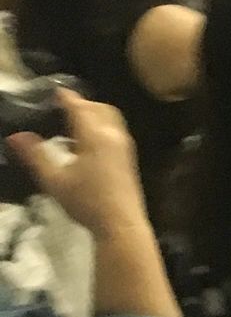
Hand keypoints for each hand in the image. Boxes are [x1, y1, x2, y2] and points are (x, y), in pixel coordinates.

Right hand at [6, 90, 148, 239]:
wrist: (121, 224)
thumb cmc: (86, 202)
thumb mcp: (55, 180)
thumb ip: (35, 156)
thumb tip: (15, 136)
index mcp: (95, 136)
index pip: (79, 107)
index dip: (65, 97)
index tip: (53, 91)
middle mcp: (113, 135)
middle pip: (98, 108)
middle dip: (81, 103)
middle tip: (61, 109)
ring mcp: (124, 146)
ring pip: (110, 118)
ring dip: (93, 114)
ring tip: (71, 124)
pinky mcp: (128, 157)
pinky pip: (114, 130)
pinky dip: (100, 126)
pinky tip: (85, 143)